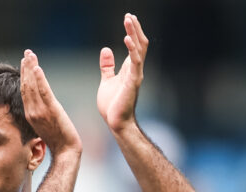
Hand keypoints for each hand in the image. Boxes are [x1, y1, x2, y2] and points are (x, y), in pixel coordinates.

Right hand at [20, 49, 81, 156]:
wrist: (65, 150)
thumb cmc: (58, 139)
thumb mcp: (46, 123)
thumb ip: (41, 112)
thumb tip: (41, 103)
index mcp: (30, 113)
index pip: (25, 90)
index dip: (24, 75)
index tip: (24, 62)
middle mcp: (32, 111)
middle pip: (26, 85)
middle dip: (26, 68)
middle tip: (27, 53)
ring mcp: (40, 111)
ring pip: (32, 86)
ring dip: (31, 69)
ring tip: (30, 55)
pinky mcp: (51, 110)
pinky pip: (43, 92)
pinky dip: (39, 79)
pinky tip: (37, 68)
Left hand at [97, 13, 148, 131]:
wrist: (116, 123)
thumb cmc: (112, 106)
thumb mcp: (106, 81)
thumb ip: (107, 66)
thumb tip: (106, 49)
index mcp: (130, 69)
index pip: (135, 46)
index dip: (133, 31)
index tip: (128, 18)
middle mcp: (135, 70)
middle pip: (139, 44)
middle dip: (135, 28)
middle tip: (129, 15)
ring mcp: (135, 75)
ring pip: (139, 49)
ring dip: (134, 33)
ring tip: (129, 19)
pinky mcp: (133, 82)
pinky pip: (135, 62)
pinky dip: (132, 49)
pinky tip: (127, 38)